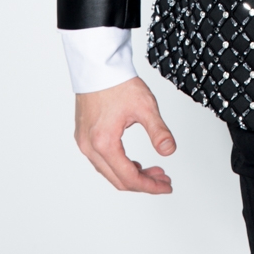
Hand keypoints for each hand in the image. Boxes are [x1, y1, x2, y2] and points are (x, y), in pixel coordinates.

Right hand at [74, 76, 175, 193]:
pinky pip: (101, 161)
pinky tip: (133, 161)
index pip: (129, 178)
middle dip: (143, 182)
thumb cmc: (118, 83)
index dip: (150, 186)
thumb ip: (158, 131)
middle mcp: (90, 147)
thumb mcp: (145, 107)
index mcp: (104, 143)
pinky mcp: (83, 136)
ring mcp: (84, 142)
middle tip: (163, 179)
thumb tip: (169, 151)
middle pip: (117, 180)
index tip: (166, 186)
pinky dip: (119, 165)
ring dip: (131, 174)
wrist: (98, 66)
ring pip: (108, 172)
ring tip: (153, 170)